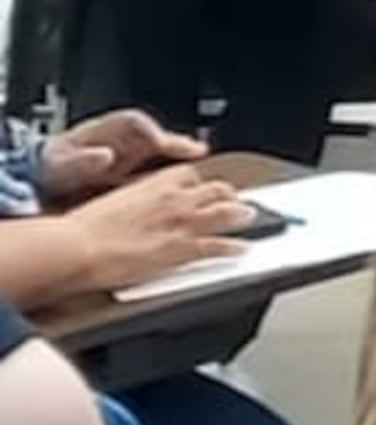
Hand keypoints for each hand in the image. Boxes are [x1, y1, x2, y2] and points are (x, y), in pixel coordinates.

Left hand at [40, 110, 204, 203]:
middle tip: (197, 152)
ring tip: (198, 167)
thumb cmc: (50, 168)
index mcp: (103, 130)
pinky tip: (178, 184)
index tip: (161, 142)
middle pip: (155, 134)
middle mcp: (120, 137)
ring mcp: (126, 152)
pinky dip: (168, 172)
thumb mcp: (61, 164)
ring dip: (178, 156)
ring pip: (159, 149)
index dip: (150, 132)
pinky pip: (154, 165)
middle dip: (176, 142)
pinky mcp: (129, 167)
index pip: (134, 122)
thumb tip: (104, 157)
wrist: (40, 179)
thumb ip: (82, 161)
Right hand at [65, 168, 253, 289]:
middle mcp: (176, 199)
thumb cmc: (85, 227)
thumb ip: (133, 200)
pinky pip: (218, 246)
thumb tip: (134, 207)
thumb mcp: (113, 201)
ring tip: (248, 216)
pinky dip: (233, 248)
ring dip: (240, 214)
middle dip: (226, 194)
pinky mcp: (183, 250)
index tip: (200, 187)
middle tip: (232, 199)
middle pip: (215, 189)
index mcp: (156, 183)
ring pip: (225, 213)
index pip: (190, 174)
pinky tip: (242, 249)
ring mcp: (184, 224)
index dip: (198, 182)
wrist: (79, 247)